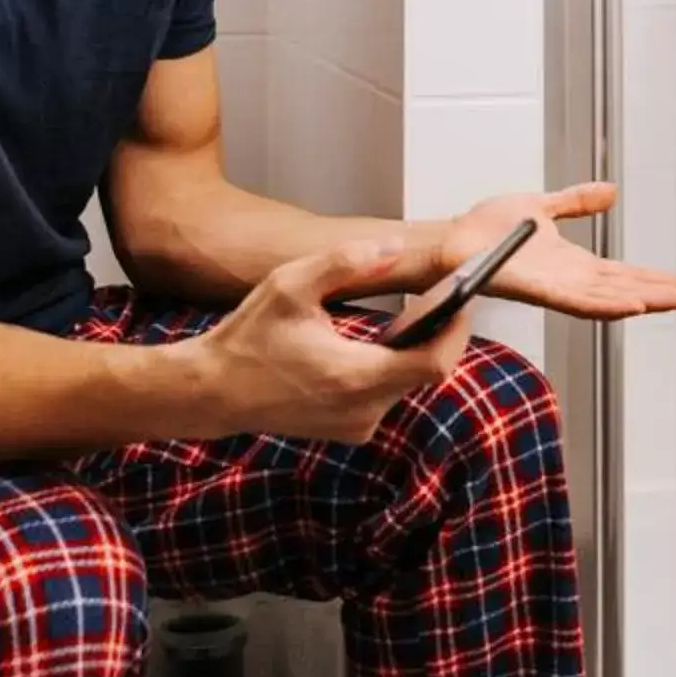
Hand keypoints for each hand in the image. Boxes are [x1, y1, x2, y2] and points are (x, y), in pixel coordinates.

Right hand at [198, 238, 470, 442]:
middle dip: (436, 334)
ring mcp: (357, 425)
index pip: (434, 363)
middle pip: (427, 372)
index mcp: (354, 377)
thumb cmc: (248, 338)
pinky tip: (372, 342)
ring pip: (407, 383)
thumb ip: (344, 262)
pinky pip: (385, 395)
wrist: (214, 391)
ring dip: (411, 350)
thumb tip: (393, 247)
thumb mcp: (290, 285)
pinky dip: (389, 367)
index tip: (461, 301)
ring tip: (406, 314)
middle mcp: (362, 410)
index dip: (456, 331)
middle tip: (438, 298)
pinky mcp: (349, 429)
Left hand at [444, 183, 675, 321]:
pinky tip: (634, 305)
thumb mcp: (543, 207)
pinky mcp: (541, 289)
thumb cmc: (485, 230)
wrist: (452, 240)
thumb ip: (576, 202)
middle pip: (634, 291)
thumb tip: (610, 191)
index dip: (664, 281)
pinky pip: (580, 301)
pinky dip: (609, 304)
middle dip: (671, 295)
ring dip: (652, 300)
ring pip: (616, 299)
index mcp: (577, 265)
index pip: (631, 275)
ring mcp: (559, 289)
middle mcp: (574, 281)